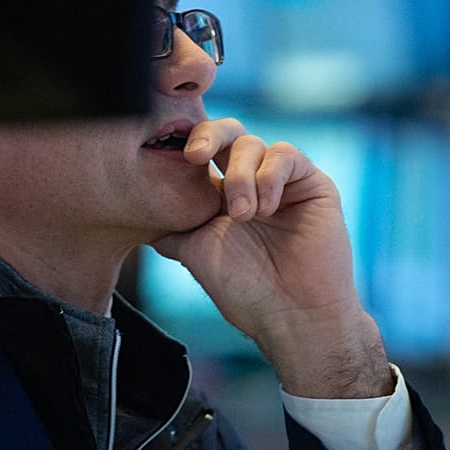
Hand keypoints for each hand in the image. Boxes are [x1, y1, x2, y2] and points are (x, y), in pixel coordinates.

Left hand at [151, 118, 394, 398]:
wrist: (292, 316)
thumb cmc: (245, 292)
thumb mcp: (196, 253)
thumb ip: (170, 227)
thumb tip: (137, 212)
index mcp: (223, 196)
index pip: (204, 152)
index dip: (188, 145)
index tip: (177, 160)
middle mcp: (253, 182)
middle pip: (228, 133)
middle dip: (208, 136)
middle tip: (195, 156)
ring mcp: (283, 182)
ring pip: (253, 144)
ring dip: (241, 176)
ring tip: (243, 215)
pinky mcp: (312, 184)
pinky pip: (286, 155)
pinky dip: (270, 176)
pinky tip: (266, 209)